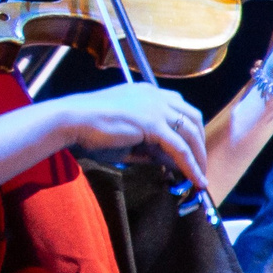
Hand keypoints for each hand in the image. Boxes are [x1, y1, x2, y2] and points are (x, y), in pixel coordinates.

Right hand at [45, 81, 208, 191]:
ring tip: (200, 176)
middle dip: (199, 142)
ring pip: (190, 132)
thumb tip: (168, 161)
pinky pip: (179, 148)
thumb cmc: (89, 128)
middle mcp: (155, 95)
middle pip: (192, 117)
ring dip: (199, 156)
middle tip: (199, 163)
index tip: (190, 148)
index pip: (178, 107)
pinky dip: (190, 165)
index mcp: (146, 93)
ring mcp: (155, 108)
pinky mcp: (153, 124)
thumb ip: (148, 146)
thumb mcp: (126, 137)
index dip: (188, 129)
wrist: (71, 120)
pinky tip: (195, 180)